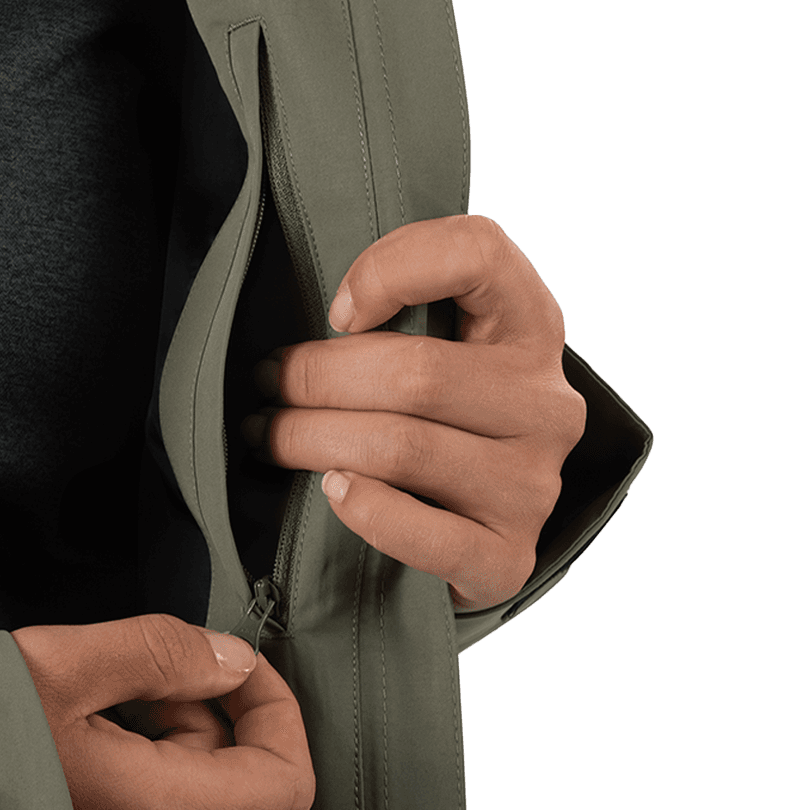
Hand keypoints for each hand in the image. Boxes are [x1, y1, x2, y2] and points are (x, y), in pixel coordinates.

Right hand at [11, 615, 314, 809]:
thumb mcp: (59, 662)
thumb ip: (161, 652)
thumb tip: (230, 659)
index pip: (283, 784)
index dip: (276, 711)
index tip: (234, 665)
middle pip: (216, 778)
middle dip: (186, 710)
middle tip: (114, 671)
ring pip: (165, 796)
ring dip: (142, 738)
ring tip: (64, 707)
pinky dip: (108, 775)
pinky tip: (45, 747)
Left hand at [242, 214, 586, 611]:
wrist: (473, 521)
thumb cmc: (434, 410)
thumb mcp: (435, 335)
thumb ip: (402, 299)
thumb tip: (338, 314)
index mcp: (530, 325)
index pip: (481, 253)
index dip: (393, 267)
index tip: (335, 310)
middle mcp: (545, 403)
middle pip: (417, 372)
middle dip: (315, 377)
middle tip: (263, 384)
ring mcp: (533, 484)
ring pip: (404, 448)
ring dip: (312, 439)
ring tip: (268, 435)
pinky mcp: (510, 556)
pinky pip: (429, 536)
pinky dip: (368, 510)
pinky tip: (331, 490)